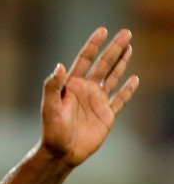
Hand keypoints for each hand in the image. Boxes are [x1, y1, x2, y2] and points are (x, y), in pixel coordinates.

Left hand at [39, 27, 138, 166]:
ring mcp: (97, 102)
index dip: (93, 45)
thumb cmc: (52, 131)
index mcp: (72, 86)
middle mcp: (86, 90)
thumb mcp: (49, 108)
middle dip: (114, 49)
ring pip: (112, 77)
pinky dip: (127, 90)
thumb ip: (52, 87)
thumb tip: (59, 65)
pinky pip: (120, 99)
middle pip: (103, 64)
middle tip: (126, 33)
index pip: (84, 60)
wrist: (61, 153)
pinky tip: (134, 79)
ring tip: (129, 47)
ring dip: (121, 63)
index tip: (102, 30)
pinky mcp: (106, 115)